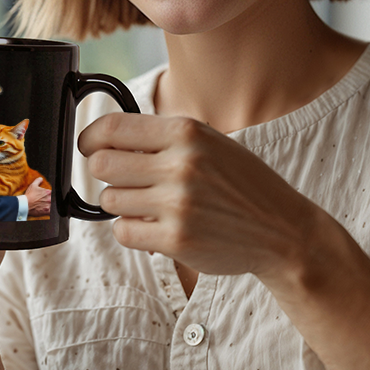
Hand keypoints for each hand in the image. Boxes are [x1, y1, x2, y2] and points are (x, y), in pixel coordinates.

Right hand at [24, 177, 51, 216]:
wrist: (25, 204)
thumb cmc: (29, 195)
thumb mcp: (33, 185)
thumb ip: (38, 181)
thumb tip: (41, 178)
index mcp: (48, 192)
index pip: (52, 193)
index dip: (49, 194)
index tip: (46, 196)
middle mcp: (50, 198)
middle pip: (53, 199)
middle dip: (50, 200)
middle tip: (45, 201)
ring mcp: (49, 205)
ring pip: (52, 205)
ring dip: (50, 205)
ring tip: (44, 205)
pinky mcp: (47, 211)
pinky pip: (51, 212)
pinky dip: (49, 211)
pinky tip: (46, 210)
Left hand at [78, 113, 318, 281]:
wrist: (281, 229)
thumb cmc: (241, 183)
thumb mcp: (209, 143)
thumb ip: (162, 139)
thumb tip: (104, 141)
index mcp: (186, 132)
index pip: (112, 128)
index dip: (89, 138)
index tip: (87, 147)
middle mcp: (181, 165)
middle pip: (101, 165)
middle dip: (106, 173)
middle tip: (125, 180)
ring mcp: (178, 205)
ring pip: (110, 200)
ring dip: (122, 204)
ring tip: (151, 205)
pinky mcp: (176, 240)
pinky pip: (124, 232)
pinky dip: (132, 230)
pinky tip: (155, 226)